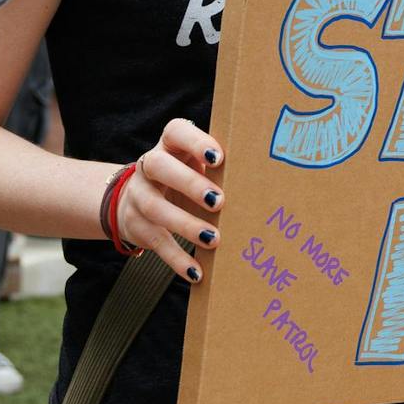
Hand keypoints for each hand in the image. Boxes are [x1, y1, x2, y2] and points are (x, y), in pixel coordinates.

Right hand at [114, 118, 224, 280]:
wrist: (136, 198)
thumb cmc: (186, 175)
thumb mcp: (196, 164)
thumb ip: (219, 167)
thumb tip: (267, 179)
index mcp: (170, 144)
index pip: (176, 132)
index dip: (196, 142)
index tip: (218, 158)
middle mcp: (149, 165)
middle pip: (160, 167)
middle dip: (189, 183)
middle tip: (219, 201)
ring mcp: (138, 195)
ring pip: (156, 208)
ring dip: (186, 224)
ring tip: (214, 239)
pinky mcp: (135, 225)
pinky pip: (156, 241)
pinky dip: (177, 259)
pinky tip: (196, 272)